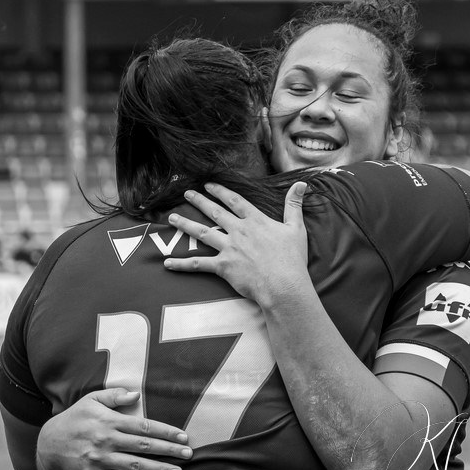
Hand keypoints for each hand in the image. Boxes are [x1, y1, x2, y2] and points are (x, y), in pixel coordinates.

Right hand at [37, 388, 191, 469]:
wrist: (49, 442)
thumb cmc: (75, 418)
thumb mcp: (92, 399)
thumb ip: (114, 395)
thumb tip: (136, 394)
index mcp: (110, 421)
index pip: (144, 426)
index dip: (165, 432)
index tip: (183, 437)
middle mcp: (107, 440)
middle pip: (144, 446)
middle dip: (168, 451)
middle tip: (188, 455)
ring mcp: (101, 459)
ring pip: (135, 466)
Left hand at [164, 182, 308, 307]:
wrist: (283, 285)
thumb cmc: (292, 259)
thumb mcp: (296, 228)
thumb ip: (295, 205)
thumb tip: (302, 184)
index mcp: (255, 221)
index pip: (235, 201)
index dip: (221, 192)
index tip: (209, 185)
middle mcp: (239, 231)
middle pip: (215, 212)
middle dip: (199, 201)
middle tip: (187, 194)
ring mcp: (229, 248)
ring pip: (202, 233)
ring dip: (185, 225)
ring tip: (172, 218)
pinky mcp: (222, 267)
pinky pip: (198, 264)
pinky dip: (182, 264)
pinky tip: (167, 263)